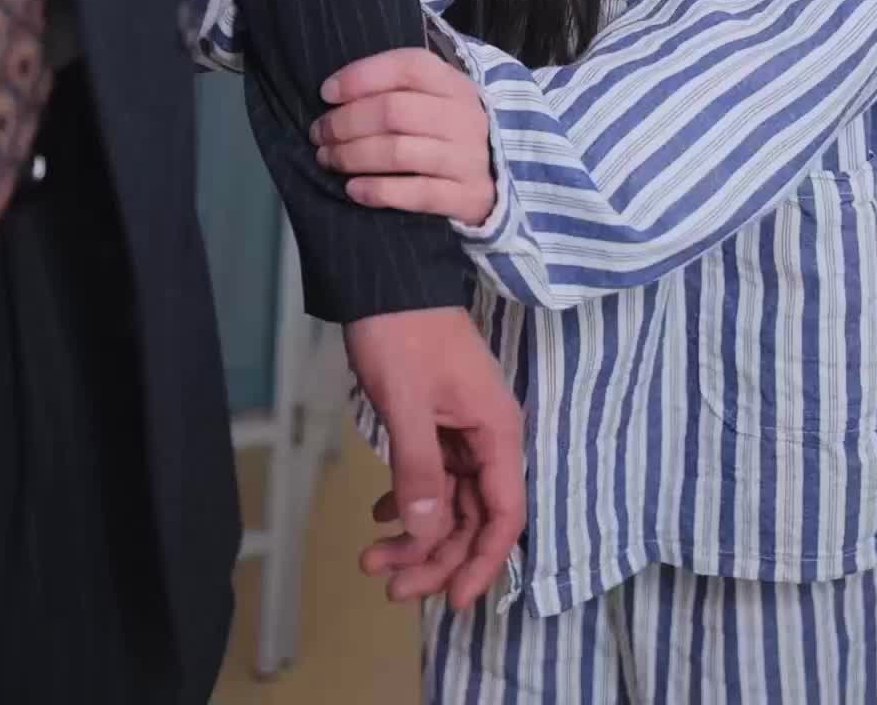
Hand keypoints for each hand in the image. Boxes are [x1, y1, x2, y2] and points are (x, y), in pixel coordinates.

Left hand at [311, 47, 495, 226]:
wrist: (496, 177)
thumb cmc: (446, 131)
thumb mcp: (434, 99)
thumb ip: (395, 89)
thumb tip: (333, 92)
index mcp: (453, 84)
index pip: (407, 67)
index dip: (360, 77)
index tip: (326, 92)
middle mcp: (464, 117)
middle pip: (394, 112)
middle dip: (345, 123)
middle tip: (320, 134)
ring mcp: (467, 158)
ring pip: (398, 152)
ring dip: (352, 156)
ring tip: (328, 159)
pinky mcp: (466, 196)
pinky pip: (416, 194)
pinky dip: (378, 191)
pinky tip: (353, 190)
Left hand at [345, 306, 524, 609]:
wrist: (384, 275)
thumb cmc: (401, 333)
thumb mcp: (407, 402)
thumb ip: (420, 470)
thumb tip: (428, 535)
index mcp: (496, 431)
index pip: (505, 515)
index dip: (482, 563)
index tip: (451, 600)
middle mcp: (488, 435)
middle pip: (473, 517)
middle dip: (434, 557)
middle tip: (388, 585)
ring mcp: (462, 428)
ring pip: (449, 502)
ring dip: (416, 534)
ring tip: (371, 560)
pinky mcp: (438, 420)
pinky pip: (432, 477)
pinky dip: (407, 501)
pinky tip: (377, 514)